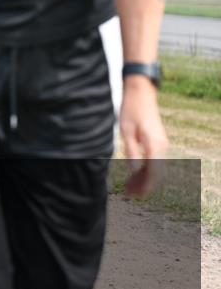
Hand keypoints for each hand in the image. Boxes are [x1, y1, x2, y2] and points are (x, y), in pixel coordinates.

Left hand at [119, 76, 168, 196]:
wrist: (140, 93)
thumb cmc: (131, 110)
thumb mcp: (126, 130)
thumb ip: (131, 150)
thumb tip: (133, 169)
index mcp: (155, 145)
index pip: (154, 173)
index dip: (146, 186)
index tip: (136, 195)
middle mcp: (162, 147)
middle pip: (156, 173)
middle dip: (143, 185)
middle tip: (128, 194)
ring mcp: (161, 145)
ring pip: (155, 168)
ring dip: (143, 178)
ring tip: (129, 188)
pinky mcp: (157, 142)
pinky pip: (153, 161)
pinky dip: (144, 169)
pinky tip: (133, 174)